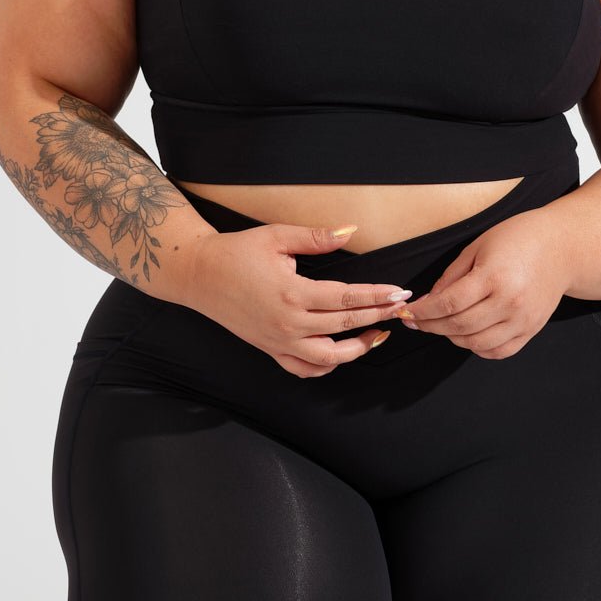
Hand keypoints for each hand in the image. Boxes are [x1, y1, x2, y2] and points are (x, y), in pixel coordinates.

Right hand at [188, 221, 411, 377]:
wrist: (199, 274)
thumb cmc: (237, 252)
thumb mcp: (277, 236)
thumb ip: (315, 237)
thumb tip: (349, 231)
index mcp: (292, 293)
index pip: (347, 298)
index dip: (377, 296)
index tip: (398, 293)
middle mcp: (288, 323)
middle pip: (345, 326)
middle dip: (378, 316)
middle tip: (400, 308)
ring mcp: (279, 341)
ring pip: (329, 357)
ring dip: (358, 348)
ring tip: (377, 334)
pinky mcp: (270, 349)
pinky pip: (303, 369)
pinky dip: (326, 366)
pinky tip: (340, 353)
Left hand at [396, 209, 569, 358]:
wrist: (562, 248)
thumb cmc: (519, 239)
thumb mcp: (478, 247)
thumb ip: (451, 277)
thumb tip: (429, 301)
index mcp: (494, 277)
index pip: (448, 303)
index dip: (423, 312)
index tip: (408, 313)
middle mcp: (510, 302)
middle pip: (459, 326)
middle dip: (431, 326)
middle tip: (417, 321)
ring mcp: (522, 320)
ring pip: (475, 343)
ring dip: (451, 337)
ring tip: (442, 325)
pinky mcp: (531, 330)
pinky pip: (498, 351)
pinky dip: (477, 347)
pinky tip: (468, 334)